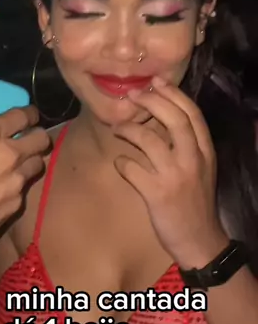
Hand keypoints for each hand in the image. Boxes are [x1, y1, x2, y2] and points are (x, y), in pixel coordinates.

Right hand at [0, 92, 49, 246]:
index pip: (22, 115)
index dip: (28, 113)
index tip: (27, 115)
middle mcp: (10, 154)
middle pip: (40, 138)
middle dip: (36, 134)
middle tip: (26, 137)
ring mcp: (16, 180)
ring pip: (39, 162)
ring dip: (32, 158)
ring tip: (20, 161)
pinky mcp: (17, 203)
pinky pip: (25, 186)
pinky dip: (20, 182)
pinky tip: (7, 186)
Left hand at [113, 77, 227, 266]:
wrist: (200, 241)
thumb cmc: (196, 202)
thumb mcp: (202, 169)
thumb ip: (188, 145)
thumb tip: (165, 117)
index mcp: (205, 152)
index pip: (192, 113)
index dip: (173, 94)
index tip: (156, 82)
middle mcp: (193, 159)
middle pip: (174, 119)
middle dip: (152, 102)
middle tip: (133, 95)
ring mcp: (174, 176)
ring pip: (149, 140)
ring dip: (129, 130)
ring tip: (118, 128)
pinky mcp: (156, 194)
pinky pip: (131, 168)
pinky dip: (121, 163)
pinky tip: (120, 164)